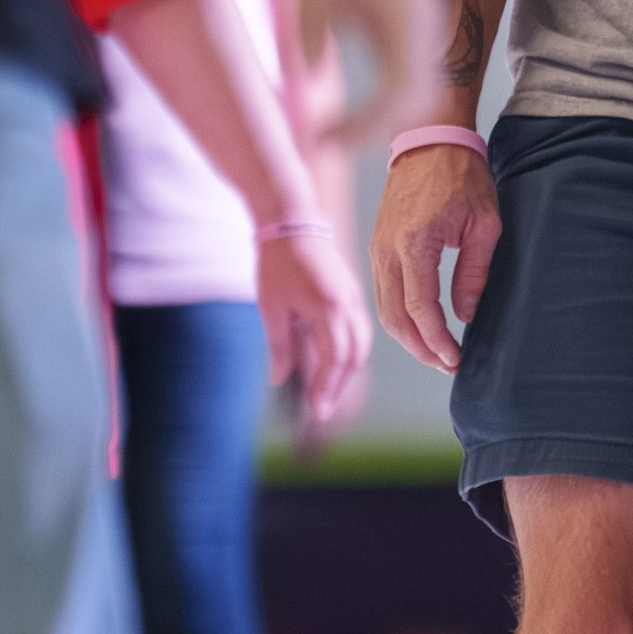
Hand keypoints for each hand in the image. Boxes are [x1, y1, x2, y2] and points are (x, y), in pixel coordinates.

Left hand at [256, 224, 372, 439]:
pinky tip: (335, 361)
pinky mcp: (352, 294)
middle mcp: (348, 306)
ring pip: (361, 345)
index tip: (316, 411)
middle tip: (320, 408)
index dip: (326, 389)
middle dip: (338, 386)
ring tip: (327, 389)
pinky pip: (359, 330)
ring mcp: (354, 299)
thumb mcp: (272, 308)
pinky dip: (350, 351)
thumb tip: (279, 381)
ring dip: (346, 371)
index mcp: (328, 309)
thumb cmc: (277, 263)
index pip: (334, 361)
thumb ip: (279, 348)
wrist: (292, 222)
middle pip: (354, 357)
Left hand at [276, 0, 433, 145]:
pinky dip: (379, 99)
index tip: (327, 138)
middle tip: (325, 143)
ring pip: (417, 86)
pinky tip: (342, 108)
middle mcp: (423, 10)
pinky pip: (405, 71)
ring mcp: (419, 14)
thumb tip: (304, 70)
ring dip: (380, 116)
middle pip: (420, 93)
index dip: (370, 120)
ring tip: (330, 132)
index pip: (404, 82)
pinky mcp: (404, 17)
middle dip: (376, 126)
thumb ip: (314, 15)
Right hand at [370, 141, 502, 373]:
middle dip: (421, 348)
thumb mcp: (484, 223)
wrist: (429, 140)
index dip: (437, 340)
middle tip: (448, 364)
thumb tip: (466, 315)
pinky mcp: (377, 245)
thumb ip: (475, 272)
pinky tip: (421, 326)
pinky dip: (399, 316)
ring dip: (408, 336)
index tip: (455, 359)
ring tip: (437, 353)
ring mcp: (377, 248)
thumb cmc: (462, 176)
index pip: (421, 309)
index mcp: (414, 244)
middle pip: (395, 317)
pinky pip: (383, 292)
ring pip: (384, 308)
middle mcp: (387, 250)